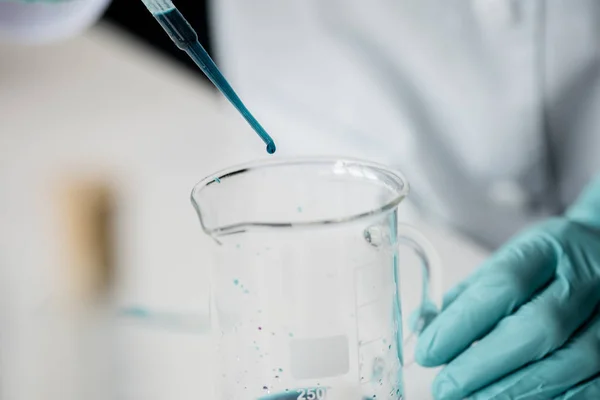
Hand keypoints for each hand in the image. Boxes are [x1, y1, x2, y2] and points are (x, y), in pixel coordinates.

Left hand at [416, 176, 599, 399]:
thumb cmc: (542, 265)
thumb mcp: (503, 263)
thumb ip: (467, 296)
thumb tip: (424, 329)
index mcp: (546, 248)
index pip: (504, 284)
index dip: (463, 322)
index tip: (429, 351)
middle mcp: (585, 278)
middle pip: (539, 326)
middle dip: (485, 364)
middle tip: (445, 387)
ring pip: (570, 361)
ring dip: (515, 390)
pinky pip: (593, 384)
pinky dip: (552, 398)